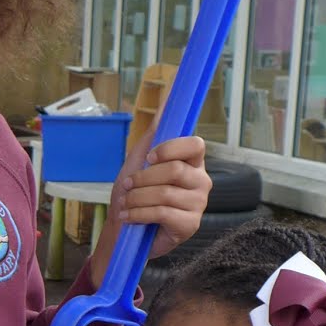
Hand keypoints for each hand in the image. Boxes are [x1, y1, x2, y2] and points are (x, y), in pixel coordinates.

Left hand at [92, 133, 209, 278]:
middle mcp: (201, 181)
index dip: (171, 148)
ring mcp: (198, 204)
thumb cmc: (136, 193)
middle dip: (143, 178)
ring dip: (137, 198)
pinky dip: (139, 213)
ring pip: (166, 193)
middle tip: (127, 187)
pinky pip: (163, 213)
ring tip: (125, 203)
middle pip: (175, 170)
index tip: (149, 157)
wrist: (126, 229)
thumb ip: (156, 131)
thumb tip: (169, 95)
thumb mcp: (141, 158)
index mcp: (192, 162)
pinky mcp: (190, 225)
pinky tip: (128, 216)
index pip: (195, 145)